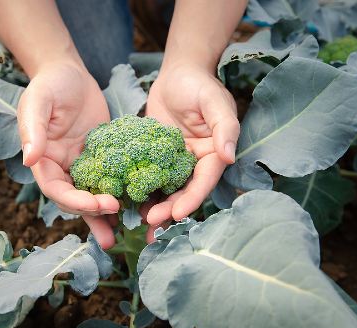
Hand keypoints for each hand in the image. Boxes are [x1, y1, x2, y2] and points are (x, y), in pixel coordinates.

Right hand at [18, 62, 118, 248]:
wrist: (69, 73)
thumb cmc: (50, 84)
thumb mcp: (38, 102)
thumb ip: (32, 130)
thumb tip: (29, 159)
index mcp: (43, 159)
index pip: (56, 188)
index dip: (75, 201)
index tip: (99, 204)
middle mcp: (61, 167)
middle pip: (74, 199)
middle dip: (93, 213)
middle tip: (116, 221)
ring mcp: (82, 164)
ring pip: (91, 195)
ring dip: (103, 216)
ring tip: (119, 236)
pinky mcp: (101, 157)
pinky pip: (109, 179)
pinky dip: (119, 192)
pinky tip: (134, 205)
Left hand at [143, 63, 239, 240]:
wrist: (177, 74)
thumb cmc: (198, 84)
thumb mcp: (214, 102)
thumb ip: (224, 128)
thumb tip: (228, 157)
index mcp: (213, 154)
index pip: (204, 181)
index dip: (192, 199)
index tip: (177, 214)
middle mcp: (195, 162)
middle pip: (183, 191)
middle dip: (169, 209)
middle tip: (152, 223)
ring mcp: (174, 161)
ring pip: (166, 189)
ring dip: (155, 207)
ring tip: (141, 224)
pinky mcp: (155, 157)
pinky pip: (148, 175)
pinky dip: (140, 189)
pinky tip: (127, 202)